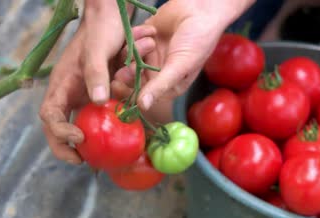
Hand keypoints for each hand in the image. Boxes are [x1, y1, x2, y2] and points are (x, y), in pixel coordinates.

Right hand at [38, 1, 154, 163]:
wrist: (111, 19)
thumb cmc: (100, 31)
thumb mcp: (97, 50)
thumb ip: (96, 74)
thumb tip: (98, 101)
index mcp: (62, 84)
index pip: (50, 115)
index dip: (60, 132)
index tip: (80, 139)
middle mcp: (70, 93)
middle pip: (59, 127)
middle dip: (66, 148)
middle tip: (83, 162)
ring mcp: (84, 95)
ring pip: (78, 124)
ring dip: (86, 141)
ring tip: (98, 157)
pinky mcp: (99, 95)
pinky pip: (98, 116)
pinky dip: (104, 127)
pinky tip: (118, 137)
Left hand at [111, 0, 254, 118]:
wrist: (200, 9)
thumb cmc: (197, 40)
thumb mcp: (180, 66)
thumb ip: (160, 86)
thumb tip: (142, 107)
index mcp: (168, 86)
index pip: (143, 96)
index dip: (129, 91)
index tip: (119, 84)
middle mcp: (157, 73)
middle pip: (131, 79)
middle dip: (129, 70)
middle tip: (131, 63)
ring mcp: (149, 55)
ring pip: (128, 59)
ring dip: (137, 48)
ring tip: (151, 40)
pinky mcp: (143, 37)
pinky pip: (129, 41)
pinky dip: (137, 34)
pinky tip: (151, 30)